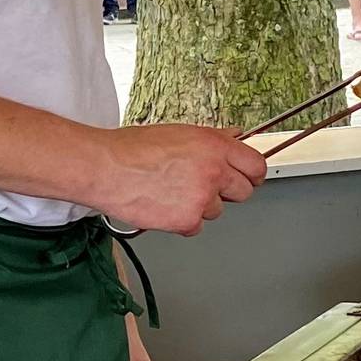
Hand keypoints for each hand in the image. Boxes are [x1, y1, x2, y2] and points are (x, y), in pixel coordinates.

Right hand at [89, 124, 266, 236]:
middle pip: (244, 192)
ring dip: (200, 206)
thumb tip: (235, 136)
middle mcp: (213, 170)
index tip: (248, 178)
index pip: (255, 165)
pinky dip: (182, 221)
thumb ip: (212, 139)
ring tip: (172, 192)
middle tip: (204, 188)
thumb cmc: (132, 149)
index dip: (252, 174)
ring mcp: (202, 197)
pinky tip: (164, 205)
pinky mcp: (188, 220)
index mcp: (214, 145)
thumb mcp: (179, 133)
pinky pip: (196, 226)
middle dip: (227, 192)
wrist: (105, 168)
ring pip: (217, 211)